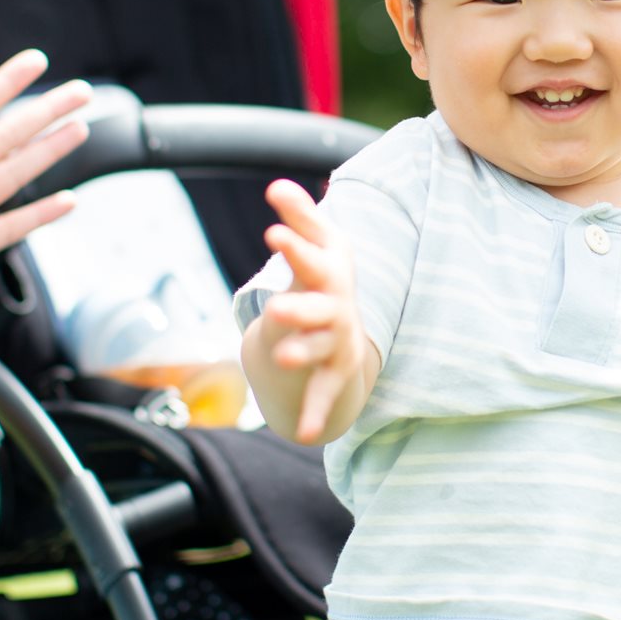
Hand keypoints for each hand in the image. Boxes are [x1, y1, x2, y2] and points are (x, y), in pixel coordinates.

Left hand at [0, 49, 91, 321]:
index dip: (5, 84)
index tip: (37, 60)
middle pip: (5, 138)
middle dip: (43, 113)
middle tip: (83, 91)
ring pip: (11, 176)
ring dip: (46, 153)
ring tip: (80, 129)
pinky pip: (3, 232)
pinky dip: (35, 217)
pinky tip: (67, 202)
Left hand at [258, 178, 370, 442]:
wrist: (348, 327)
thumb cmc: (324, 277)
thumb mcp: (318, 245)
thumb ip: (298, 216)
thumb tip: (275, 185)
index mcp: (329, 273)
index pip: (313, 257)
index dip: (296, 245)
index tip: (272, 233)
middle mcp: (337, 307)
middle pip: (320, 306)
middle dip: (301, 306)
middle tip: (276, 307)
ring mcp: (336, 341)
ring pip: (320, 348)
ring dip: (304, 353)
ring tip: (283, 359)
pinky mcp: (333, 372)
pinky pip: (324, 393)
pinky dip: (317, 413)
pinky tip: (305, 434)